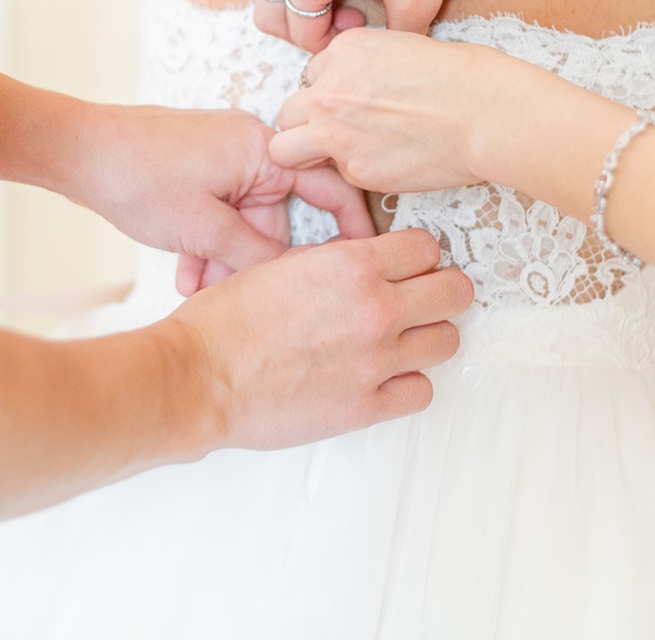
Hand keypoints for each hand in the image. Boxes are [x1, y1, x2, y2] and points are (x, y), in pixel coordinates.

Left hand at [70, 104, 374, 294]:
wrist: (76, 151)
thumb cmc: (135, 175)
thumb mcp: (203, 229)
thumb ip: (254, 256)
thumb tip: (290, 281)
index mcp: (261, 148)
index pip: (329, 185)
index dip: (351, 227)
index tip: (360, 261)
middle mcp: (248, 148)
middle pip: (277, 215)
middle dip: (255, 261)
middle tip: (242, 297)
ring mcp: (221, 157)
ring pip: (243, 221)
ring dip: (225, 259)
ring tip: (199, 291)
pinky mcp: (198, 169)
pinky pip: (219, 213)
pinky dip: (207, 243)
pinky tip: (186, 275)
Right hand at [165, 229, 472, 449]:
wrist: (200, 376)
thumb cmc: (226, 321)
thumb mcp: (282, 263)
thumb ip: (334, 260)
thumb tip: (364, 261)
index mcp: (351, 266)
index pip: (426, 247)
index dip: (419, 254)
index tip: (411, 263)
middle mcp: (374, 310)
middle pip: (454, 292)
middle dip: (441, 290)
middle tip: (423, 297)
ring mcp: (375, 361)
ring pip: (446, 341)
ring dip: (429, 335)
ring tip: (405, 337)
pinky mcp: (365, 406)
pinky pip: (421, 391)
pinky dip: (409, 382)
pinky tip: (387, 375)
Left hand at [270, 27, 530, 192]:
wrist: (488, 114)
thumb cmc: (464, 77)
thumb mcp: (403, 47)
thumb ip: (364, 68)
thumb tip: (357, 89)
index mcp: (344, 50)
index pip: (312, 75)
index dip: (331, 91)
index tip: (356, 102)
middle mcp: (329, 88)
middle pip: (288, 111)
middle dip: (308, 123)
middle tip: (340, 132)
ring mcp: (336, 131)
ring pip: (285, 148)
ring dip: (308, 152)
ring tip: (345, 153)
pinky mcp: (355, 170)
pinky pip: (337, 175)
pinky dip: (356, 173)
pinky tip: (390, 163)